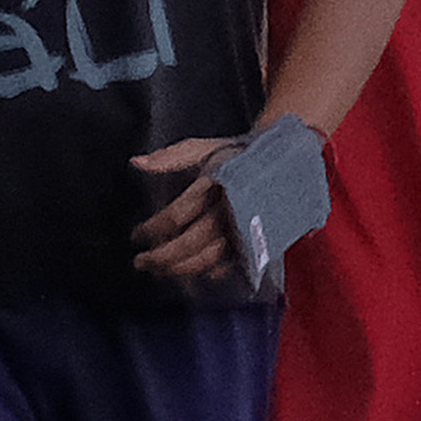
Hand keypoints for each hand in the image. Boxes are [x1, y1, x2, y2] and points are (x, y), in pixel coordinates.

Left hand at [127, 134, 244, 284]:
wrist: (283, 163)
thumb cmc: (237, 156)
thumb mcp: (202, 148)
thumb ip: (169, 157)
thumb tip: (137, 162)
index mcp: (213, 185)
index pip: (175, 216)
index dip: (151, 230)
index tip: (137, 235)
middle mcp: (228, 210)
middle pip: (188, 243)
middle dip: (160, 257)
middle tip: (141, 262)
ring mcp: (243, 229)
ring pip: (206, 259)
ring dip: (179, 269)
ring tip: (160, 270)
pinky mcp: (254, 242)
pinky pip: (228, 265)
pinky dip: (206, 272)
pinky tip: (190, 272)